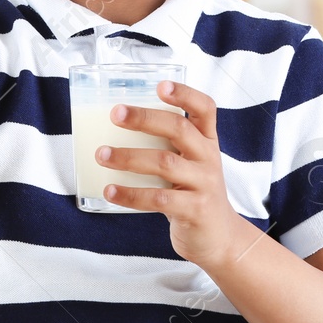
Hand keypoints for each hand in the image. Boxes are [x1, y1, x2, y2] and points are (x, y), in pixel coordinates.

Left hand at [98, 81, 249, 268]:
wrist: (219, 238)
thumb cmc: (194, 193)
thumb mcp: (190, 164)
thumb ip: (167, 146)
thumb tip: (116, 127)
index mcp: (207, 141)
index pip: (205, 108)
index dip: (185, 94)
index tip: (160, 85)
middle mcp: (209, 158)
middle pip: (179, 129)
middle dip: (144, 119)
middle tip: (116, 114)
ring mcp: (204, 184)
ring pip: (165, 163)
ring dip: (129, 157)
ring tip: (102, 154)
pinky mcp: (194, 210)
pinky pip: (158, 199)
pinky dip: (131, 194)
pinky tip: (110, 191)